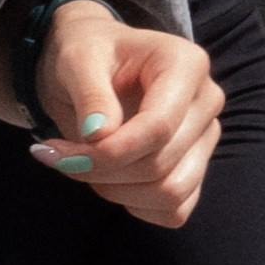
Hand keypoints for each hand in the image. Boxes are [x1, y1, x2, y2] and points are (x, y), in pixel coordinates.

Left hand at [30, 3, 221, 229]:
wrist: (91, 65)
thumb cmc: (87, 54)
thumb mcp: (77, 61)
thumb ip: (91, 95)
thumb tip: (99, 135)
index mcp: (186, 64)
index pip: (159, 127)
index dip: (110, 152)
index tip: (58, 153)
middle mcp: (206, 101)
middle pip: (162, 165)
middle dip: (102, 171)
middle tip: (58, 157)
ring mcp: (205, 138)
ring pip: (171, 193)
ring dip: (116, 191)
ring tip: (81, 165)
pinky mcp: (196, 168)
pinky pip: (174, 210)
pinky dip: (134, 205)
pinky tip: (108, 179)